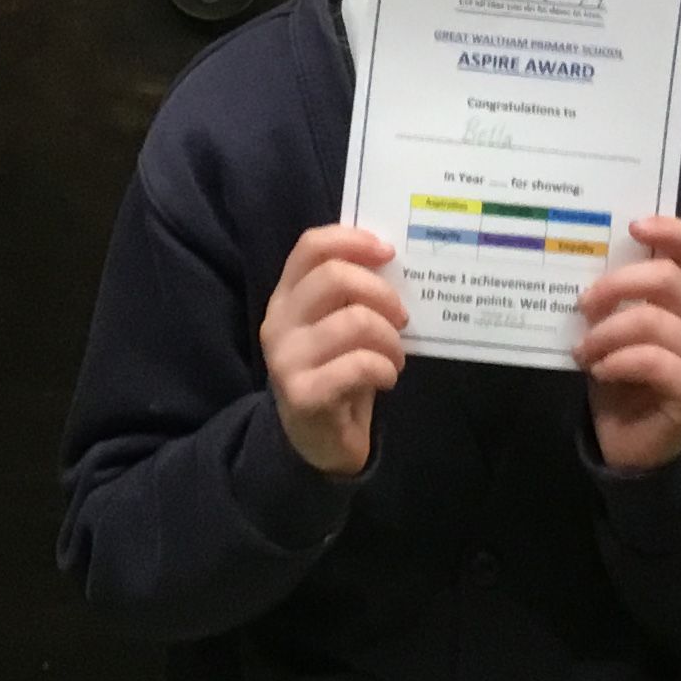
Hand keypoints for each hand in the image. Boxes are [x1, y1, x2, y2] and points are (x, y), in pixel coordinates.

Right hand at [261, 225, 406, 476]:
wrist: (316, 441)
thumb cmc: (335, 371)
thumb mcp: (337, 324)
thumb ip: (352, 294)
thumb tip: (390, 259)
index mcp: (287, 297)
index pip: (311, 247)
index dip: (351, 240)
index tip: (387, 252)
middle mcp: (278, 322)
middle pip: (334, 277)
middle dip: (381, 293)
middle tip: (402, 317)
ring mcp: (286, 358)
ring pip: (354, 321)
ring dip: (390, 338)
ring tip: (395, 356)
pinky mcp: (303, 393)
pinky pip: (360, 364)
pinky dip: (385, 368)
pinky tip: (387, 378)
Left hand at [577, 217, 680, 472]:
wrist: (632, 448)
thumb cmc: (620, 379)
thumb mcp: (610, 330)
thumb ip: (611, 299)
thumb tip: (580, 261)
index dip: (671, 231)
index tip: (632, 226)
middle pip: (670, 280)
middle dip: (618, 285)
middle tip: (583, 303)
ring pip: (656, 322)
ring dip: (608, 332)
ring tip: (583, 350)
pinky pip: (656, 361)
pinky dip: (620, 360)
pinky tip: (600, 370)